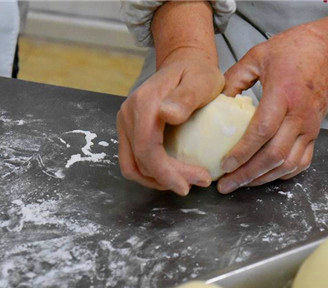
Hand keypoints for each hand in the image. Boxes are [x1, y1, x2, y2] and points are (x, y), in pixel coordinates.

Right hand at [117, 48, 222, 194]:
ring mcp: (125, 123)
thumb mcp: (201, 80)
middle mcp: (128, 114)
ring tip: (184, 182)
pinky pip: (133, 160)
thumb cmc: (197, 72)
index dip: (166, 173)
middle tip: (197, 183)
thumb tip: (167, 114)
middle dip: (167, 179)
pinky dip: (151, 173)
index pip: (147, 149)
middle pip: (140, 162)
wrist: (184, 63)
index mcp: (144, 104)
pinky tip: (172, 173)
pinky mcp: (128, 130)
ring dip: (157, 180)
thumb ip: (186, 97)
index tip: (190, 185)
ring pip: (132, 166)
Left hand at [217, 6, 327, 193]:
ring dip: (262, 179)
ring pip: (287, 164)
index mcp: (283, 94)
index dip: (243, 151)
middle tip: (225, 185)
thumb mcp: (258, 55)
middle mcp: (299, 115)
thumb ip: (234, 78)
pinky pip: (300, 163)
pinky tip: (263, 177)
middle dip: (247, 174)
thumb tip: (215, 102)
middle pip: (274, 155)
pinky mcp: (315, 135)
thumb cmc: (294, 50)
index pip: (262, 130)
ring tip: (239, 184)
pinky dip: (281, 175)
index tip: (225, 165)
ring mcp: (309, 128)